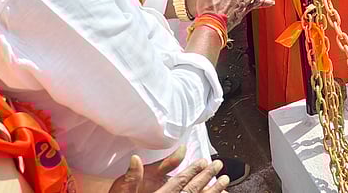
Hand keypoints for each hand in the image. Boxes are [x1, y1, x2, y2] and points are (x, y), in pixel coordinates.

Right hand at [108, 152, 229, 192]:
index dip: (193, 171)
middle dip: (206, 177)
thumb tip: (135, 159)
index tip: (204, 161)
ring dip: (212, 191)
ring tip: (224, 182)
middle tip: (218, 166)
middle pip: (192, 191)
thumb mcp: (124, 189)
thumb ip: (133, 176)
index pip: (179, 182)